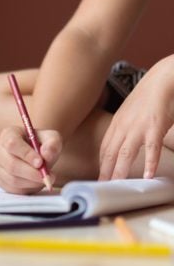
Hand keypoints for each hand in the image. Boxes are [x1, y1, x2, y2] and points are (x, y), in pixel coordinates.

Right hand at [0, 126, 61, 193]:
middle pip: (11, 164)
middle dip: (31, 172)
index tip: (40, 162)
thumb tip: (46, 155)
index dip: (26, 154)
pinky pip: (13, 189)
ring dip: (31, 182)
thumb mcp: (51, 138)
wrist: (36, 155)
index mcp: (8, 134)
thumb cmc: (42, 144)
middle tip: (46, 176)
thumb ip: (52, 143)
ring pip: (12, 179)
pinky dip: (27, 188)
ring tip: (44, 178)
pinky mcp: (1, 181)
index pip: (12, 144)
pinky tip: (36, 182)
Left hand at [99, 55, 173, 179]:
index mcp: (117, 123)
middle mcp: (123, 126)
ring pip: (126, 153)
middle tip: (102, 187)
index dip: (102, 164)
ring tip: (117, 185)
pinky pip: (151, 148)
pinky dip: (149, 162)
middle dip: (106, 172)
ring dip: (121, 171)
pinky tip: (148, 175)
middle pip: (111, 153)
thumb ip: (125, 127)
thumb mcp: (130, 112)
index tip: (100, 176)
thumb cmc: (149, 95)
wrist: (164, 78)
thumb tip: (122, 142)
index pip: (105, 148)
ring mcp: (138, 127)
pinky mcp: (155, 126)